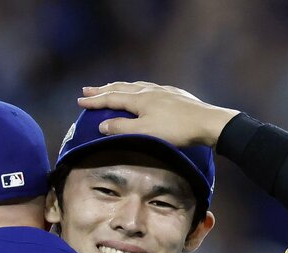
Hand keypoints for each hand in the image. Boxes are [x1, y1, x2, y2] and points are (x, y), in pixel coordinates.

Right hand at [78, 81, 237, 147]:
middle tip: (88, 90)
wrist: (207, 123)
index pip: (111, 98)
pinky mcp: (176, 95)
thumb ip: (122, 128)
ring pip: (136, 86)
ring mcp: (164, 91)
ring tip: (112, 88)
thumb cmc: (176, 130)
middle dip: (103, 90)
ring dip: (121, 87)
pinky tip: (144, 91)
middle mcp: (149, 90)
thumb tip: (102, 125)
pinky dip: (139, 89)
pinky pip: (151, 88)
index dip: (95, 100)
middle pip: (121, 88)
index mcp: (140, 99)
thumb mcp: (145, 132)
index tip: (80, 101)